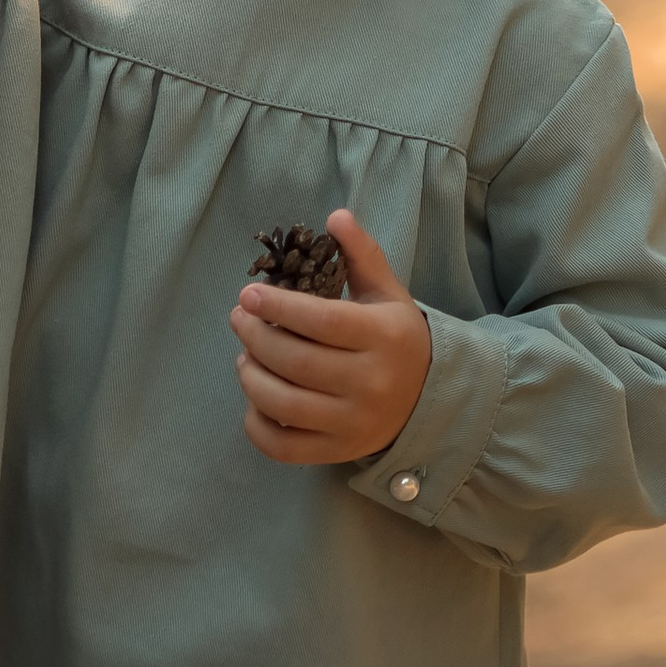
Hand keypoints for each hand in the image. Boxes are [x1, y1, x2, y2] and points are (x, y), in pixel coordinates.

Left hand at [230, 210, 431, 468]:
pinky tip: (253, 400)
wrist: (427, 400)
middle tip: (238, 318)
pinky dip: (257, 425)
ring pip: (285, 405)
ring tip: (243, 356)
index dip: (279, 306)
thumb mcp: (386, 291)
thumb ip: (361, 253)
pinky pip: (285, 447)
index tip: (249, 294)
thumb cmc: (395, 337)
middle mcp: (370, 383)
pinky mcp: (338, 451)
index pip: (322, 321)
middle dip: (256, 336)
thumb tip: (335, 215)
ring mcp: (353, 423)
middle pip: (297, 362)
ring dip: (252, 377)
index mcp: (383, 336)